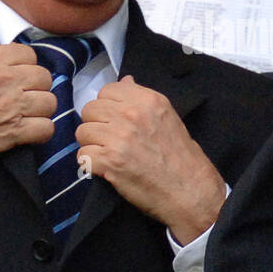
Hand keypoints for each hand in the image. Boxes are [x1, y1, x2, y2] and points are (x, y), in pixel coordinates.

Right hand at [0, 44, 56, 179]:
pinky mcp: (13, 132)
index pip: (30, 54)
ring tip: (27, 117)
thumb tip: (10, 65)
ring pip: (50, 102)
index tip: (21, 78)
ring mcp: (11, 105)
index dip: (28, 67)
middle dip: (37, 89)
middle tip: (25, 100)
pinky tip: (29, 134)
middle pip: (44, 77)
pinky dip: (40, 133)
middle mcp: (3, 79)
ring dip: (41, 111)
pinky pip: (46, 128)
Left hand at [76, 76, 226, 243]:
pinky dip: (90, 164)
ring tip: (108, 154)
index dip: (107, 106)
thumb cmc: (180, 156)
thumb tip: (125, 81)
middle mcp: (131, 114)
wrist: (190, 190)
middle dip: (96, 124)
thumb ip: (142, 100)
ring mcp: (119, 138)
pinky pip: (82, 155)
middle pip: (90, 109)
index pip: (107, 90)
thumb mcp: (167, 117)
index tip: (115, 120)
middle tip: (109, 139)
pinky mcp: (110, 162)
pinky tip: (104, 168)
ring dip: (91, 144)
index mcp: (147, 100)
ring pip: (82, 132)